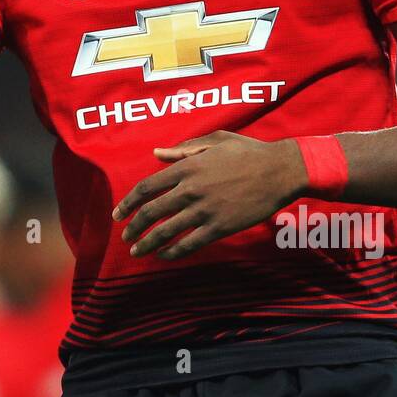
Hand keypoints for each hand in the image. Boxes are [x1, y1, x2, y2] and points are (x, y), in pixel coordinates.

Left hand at [114, 132, 306, 260]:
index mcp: (186, 167)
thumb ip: (182, 148)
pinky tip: (164, 256)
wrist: (279, 171)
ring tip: (136, 252)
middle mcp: (190, 189)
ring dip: (147, 244)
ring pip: (166, 231)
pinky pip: (189, 244)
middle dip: (133, 227)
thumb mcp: (214, 140)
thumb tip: (156, 154)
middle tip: (124, 236)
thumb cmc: (248, 152)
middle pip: (151, 212)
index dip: (128, 203)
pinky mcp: (219, 227)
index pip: (146, 188)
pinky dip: (173, 252)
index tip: (118, 214)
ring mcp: (204, 210)